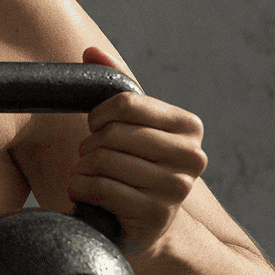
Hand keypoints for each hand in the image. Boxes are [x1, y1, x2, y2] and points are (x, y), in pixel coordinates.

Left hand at [67, 47, 208, 257]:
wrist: (141, 222)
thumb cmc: (132, 164)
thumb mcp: (130, 123)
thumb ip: (115, 84)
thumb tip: (91, 51)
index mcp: (189, 126)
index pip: (127, 103)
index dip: (99, 114)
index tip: (95, 127)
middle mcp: (192, 157)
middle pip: (114, 133)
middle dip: (90, 145)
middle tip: (90, 156)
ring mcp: (177, 189)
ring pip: (105, 161)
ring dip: (84, 168)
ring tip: (89, 175)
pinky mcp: (156, 215)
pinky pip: (102, 188)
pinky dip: (82, 188)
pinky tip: (85, 192)